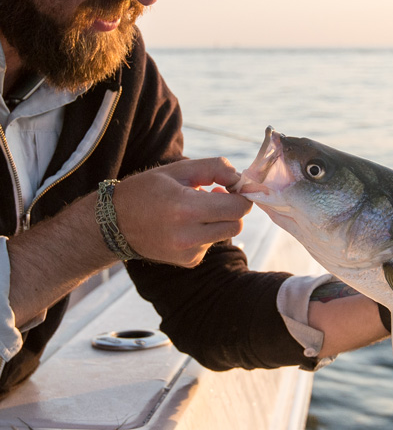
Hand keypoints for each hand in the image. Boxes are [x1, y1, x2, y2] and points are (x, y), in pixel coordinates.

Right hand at [113, 158, 251, 266]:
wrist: (114, 224)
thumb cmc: (146, 191)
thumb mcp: (177, 170)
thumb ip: (214, 168)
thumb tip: (240, 179)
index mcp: (185, 208)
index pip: (238, 208)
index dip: (241, 196)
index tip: (233, 188)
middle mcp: (188, 235)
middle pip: (237, 224)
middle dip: (232, 209)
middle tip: (216, 196)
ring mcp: (189, 252)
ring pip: (225, 233)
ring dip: (218, 220)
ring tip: (193, 210)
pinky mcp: (189, 261)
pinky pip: (211, 244)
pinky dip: (205, 233)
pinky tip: (184, 226)